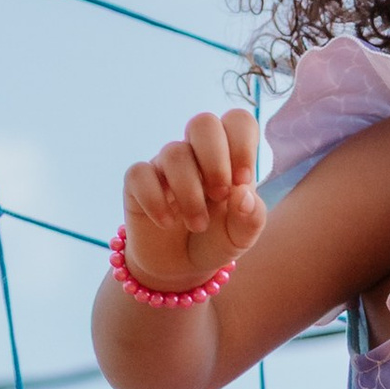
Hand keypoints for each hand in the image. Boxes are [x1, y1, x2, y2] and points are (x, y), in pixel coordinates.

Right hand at [117, 107, 263, 292]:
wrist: (180, 267)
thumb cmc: (216, 240)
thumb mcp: (241, 236)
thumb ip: (251, 217)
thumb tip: (244, 195)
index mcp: (228, 157)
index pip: (237, 121)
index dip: (243, 144)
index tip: (242, 180)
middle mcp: (196, 153)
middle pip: (203, 123)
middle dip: (215, 159)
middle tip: (219, 195)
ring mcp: (165, 165)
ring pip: (174, 153)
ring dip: (190, 194)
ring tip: (198, 224)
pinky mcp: (138, 183)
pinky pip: (140, 174)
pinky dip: (155, 202)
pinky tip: (166, 223)